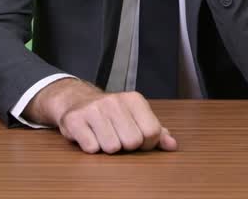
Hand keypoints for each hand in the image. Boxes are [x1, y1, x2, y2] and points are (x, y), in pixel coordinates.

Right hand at [27, 78, 177, 153]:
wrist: (78, 101)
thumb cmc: (112, 113)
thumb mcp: (136, 117)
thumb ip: (157, 132)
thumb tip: (172, 146)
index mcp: (134, 99)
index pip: (152, 132)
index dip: (146, 143)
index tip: (137, 138)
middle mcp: (114, 101)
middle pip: (132, 142)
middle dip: (126, 146)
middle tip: (118, 137)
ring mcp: (94, 109)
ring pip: (112, 147)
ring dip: (108, 148)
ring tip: (103, 136)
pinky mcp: (75, 120)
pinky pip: (91, 148)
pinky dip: (92, 148)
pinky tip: (90, 136)